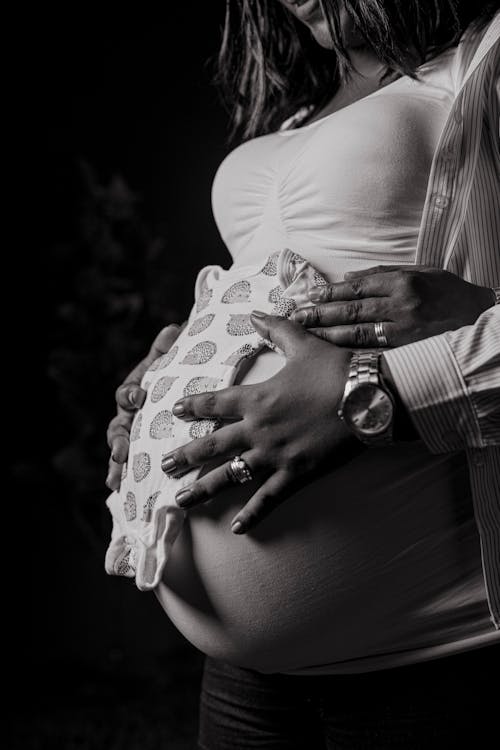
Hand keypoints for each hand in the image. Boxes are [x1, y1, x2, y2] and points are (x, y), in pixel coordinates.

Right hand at [105, 323, 182, 489]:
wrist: (183, 398)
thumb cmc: (176, 377)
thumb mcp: (172, 364)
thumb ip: (168, 350)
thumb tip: (171, 329)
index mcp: (136, 392)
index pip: (127, 393)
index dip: (130, 395)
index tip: (139, 397)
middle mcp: (130, 416)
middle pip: (118, 428)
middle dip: (118, 440)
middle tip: (121, 451)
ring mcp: (133, 436)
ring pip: (120, 450)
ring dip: (116, 465)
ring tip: (115, 479)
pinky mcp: (140, 453)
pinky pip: (130, 467)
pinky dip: (124, 478)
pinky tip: (120, 493)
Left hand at [162, 313, 360, 533]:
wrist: (370, 398)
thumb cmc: (337, 369)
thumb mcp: (304, 344)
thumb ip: (277, 329)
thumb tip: (255, 313)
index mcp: (257, 398)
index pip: (214, 404)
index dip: (192, 407)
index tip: (174, 411)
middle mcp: (258, 429)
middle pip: (211, 445)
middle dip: (184, 456)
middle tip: (163, 465)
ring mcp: (275, 455)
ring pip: (230, 476)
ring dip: (203, 489)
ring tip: (180, 500)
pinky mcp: (297, 474)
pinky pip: (269, 498)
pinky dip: (253, 515)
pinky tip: (237, 529)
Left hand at [291, 265, 494, 346]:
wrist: (483, 320)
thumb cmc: (452, 294)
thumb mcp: (423, 272)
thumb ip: (385, 273)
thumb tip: (348, 278)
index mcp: (403, 282)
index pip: (356, 287)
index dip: (329, 293)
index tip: (309, 296)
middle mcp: (401, 304)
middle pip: (351, 309)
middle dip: (320, 314)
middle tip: (297, 318)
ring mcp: (405, 330)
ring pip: (358, 332)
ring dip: (328, 334)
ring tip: (306, 335)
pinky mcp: (409, 351)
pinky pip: (373, 350)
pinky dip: (350, 351)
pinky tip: (331, 353)